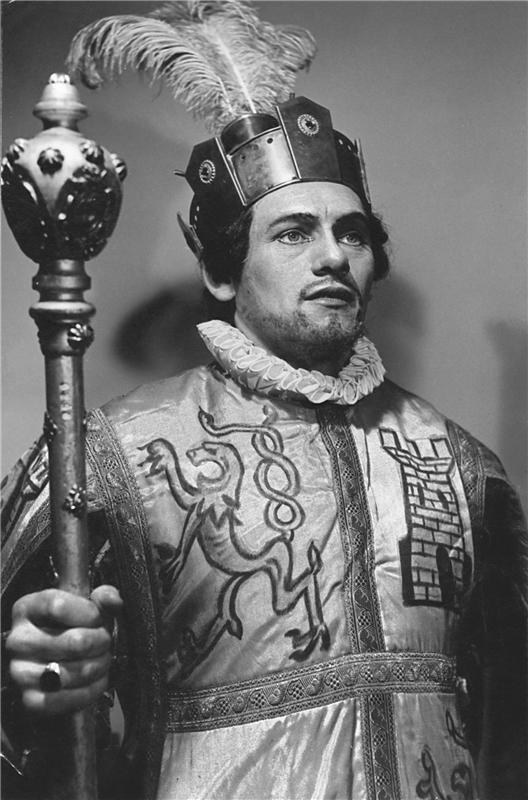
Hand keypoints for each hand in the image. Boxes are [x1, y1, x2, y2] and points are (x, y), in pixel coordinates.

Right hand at [6, 585, 121, 715]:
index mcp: (27, 609)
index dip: (89, 613)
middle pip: (74, 642)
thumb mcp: (85, 605)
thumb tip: (114, 601)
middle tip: (106, 642)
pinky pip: (68, 699)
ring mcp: (20, 672)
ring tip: (103, 659)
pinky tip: (97, 679)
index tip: (99, 618)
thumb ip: (103, 597)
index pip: (58, 606)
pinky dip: (91, 690)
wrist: (57, 662)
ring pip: (75, 672)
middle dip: (102, 642)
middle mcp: (18, 641)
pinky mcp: (30, 700)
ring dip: (100, 666)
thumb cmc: (71, 628)